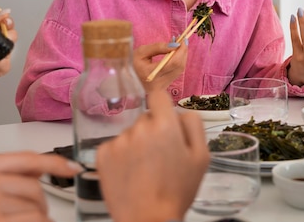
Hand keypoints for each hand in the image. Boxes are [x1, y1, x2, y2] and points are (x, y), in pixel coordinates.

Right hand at [0, 151, 82, 221]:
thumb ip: (5, 177)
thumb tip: (41, 169)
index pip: (27, 158)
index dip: (54, 163)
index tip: (72, 168)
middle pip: (35, 187)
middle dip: (38, 206)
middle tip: (19, 219)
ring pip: (37, 210)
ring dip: (35, 221)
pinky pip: (34, 221)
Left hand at [96, 89, 209, 221]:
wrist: (148, 219)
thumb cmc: (177, 190)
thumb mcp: (201, 158)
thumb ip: (193, 125)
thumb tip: (180, 111)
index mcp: (165, 125)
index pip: (157, 95)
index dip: (162, 106)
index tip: (163, 119)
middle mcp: (139, 127)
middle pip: (145, 118)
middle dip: (152, 131)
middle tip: (159, 157)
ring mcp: (118, 141)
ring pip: (130, 134)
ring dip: (136, 145)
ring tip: (144, 170)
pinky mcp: (102, 154)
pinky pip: (114, 146)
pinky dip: (120, 157)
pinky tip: (129, 174)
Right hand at [133, 41, 187, 91]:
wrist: (133, 81)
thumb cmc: (136, 64)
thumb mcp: (141, 52)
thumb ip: (157, 47)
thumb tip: (174, 44)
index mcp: (150, 73)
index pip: (171, 63)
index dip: (178, 51)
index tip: (180, 40)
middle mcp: (159, 81)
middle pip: (178, 65)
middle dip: (183, 51)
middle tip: (182, 39)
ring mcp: (165, 84)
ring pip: (181, 68)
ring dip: (183, 54)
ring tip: (181, 44)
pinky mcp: (168, 83)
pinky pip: (179, 70)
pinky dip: (181, 59)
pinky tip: (178, 52)